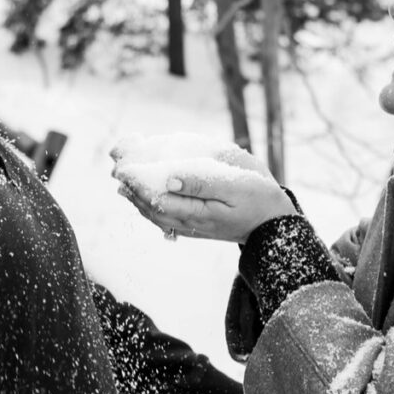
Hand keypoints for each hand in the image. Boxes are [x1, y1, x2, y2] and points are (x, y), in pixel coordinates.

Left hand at [111, 143, 294, 243]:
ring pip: (157, 214)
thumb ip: (201, 181)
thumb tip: (169, 178)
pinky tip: (148, 199)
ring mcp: (194, 226)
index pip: (157, 197)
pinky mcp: (199, 226)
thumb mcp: (235, 185)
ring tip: (123, 184)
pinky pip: (168, 217)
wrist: (276, 226)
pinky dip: (152, 206)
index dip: (137, 181)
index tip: (122, 166)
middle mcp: (190, 222)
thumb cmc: (259, 200)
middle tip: (117, 169)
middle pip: (151, 207)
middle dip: (132, 189)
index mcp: (197, 211)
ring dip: (138, 198)